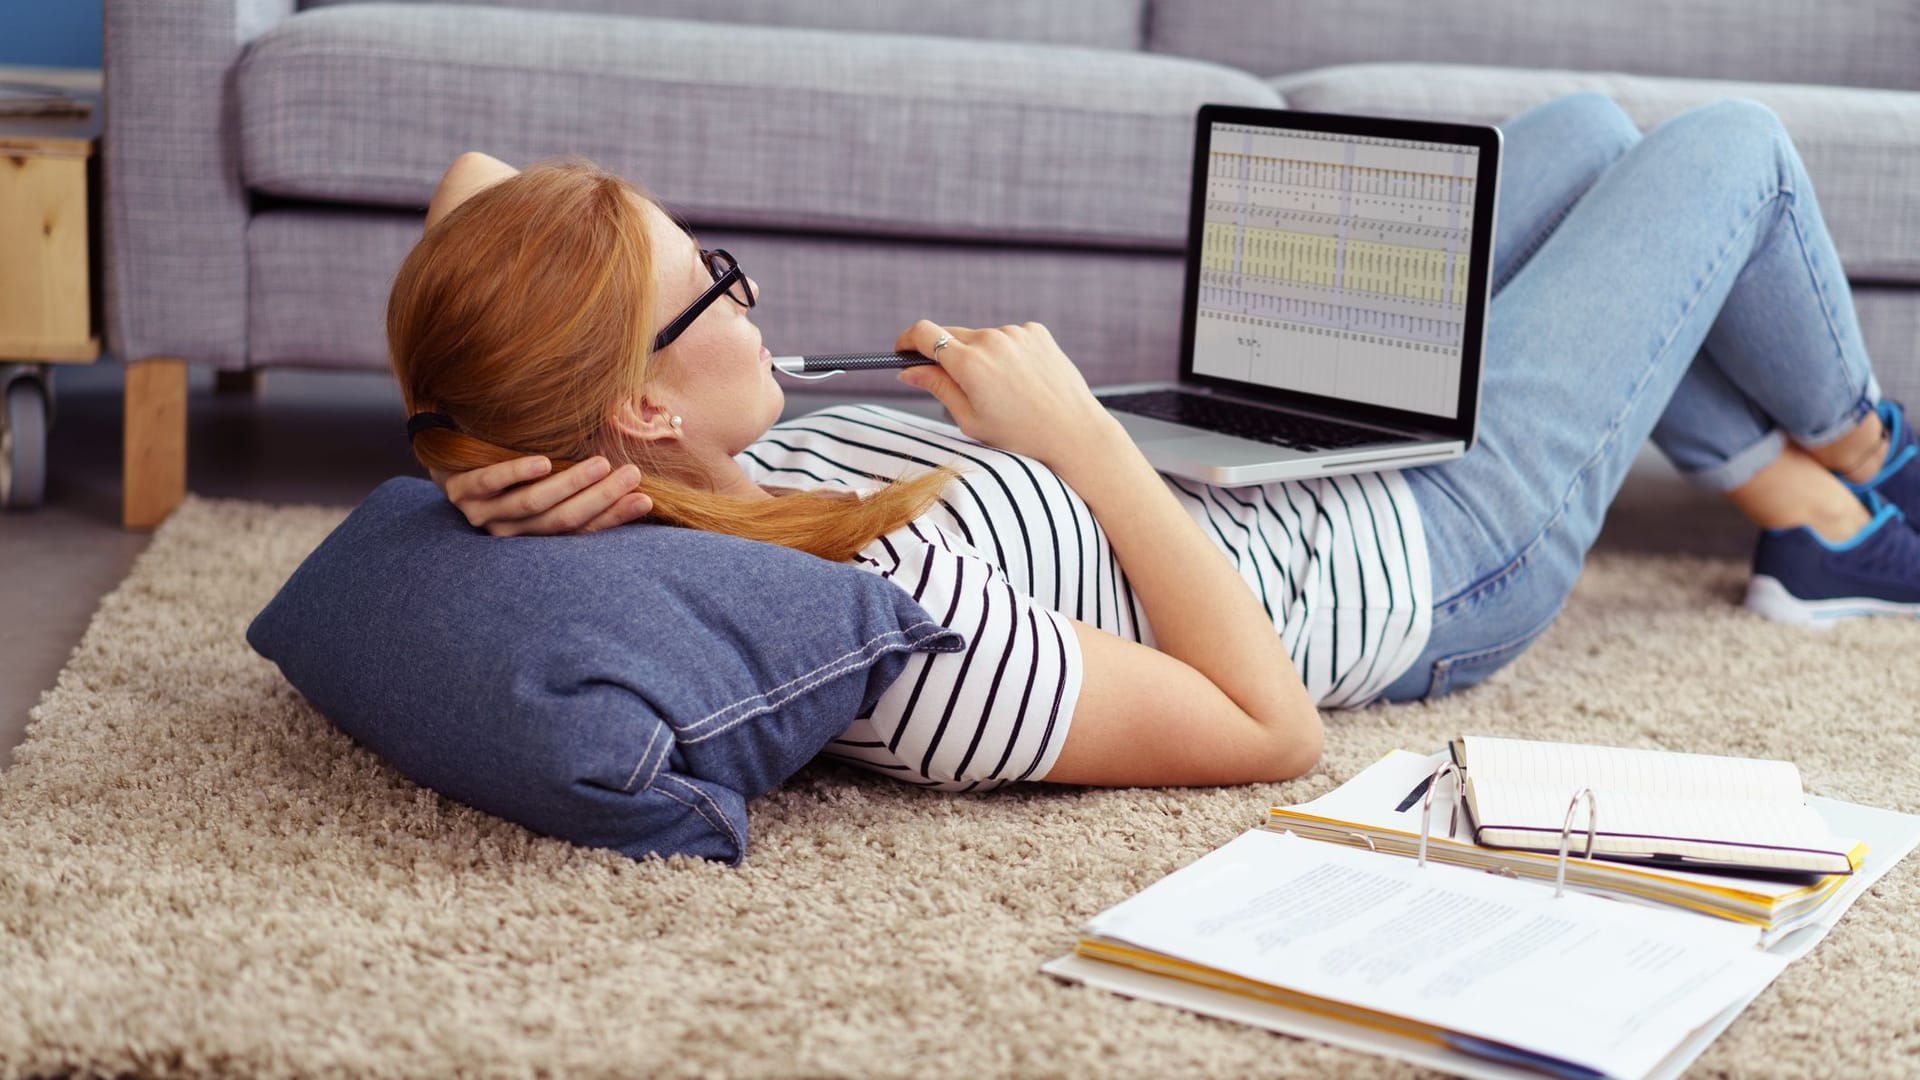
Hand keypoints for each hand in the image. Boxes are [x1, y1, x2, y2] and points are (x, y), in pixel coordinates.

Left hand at [433, 455, 651, 536]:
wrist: (444, 455)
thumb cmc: (508, 469)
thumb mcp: (545, 480)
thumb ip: (579, 485)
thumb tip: (637, 478)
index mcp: (533, 535)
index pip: (579, 531)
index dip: (613, 516)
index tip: (644, 498)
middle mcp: (509, 532)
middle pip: (560, 520)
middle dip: (601, 498)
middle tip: (631, 475)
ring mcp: (482, 513)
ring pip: (532, 504)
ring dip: (570, 484)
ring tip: (602, 464)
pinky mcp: (459, 490)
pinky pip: (490, 483)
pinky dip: (516, 473)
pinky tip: (542, 462)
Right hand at [892, 320, 1123, 468]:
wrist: (1074, 434)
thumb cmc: (1020, 436)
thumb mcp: (970, 419)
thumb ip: (937, 387)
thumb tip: (908, 370)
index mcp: (969, 363)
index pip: (923, 333)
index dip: (907, 340)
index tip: (902, 351)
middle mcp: (991, 339)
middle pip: (951, 335)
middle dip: (945, 355)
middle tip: (957, 385)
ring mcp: (1016, 333)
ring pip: (982, 339)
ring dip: (981, 357)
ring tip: (1002, 392)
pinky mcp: (1037, 332)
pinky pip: (1009, 338)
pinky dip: (1006, 354)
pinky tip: (1021, 381)